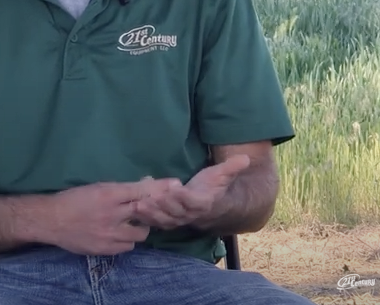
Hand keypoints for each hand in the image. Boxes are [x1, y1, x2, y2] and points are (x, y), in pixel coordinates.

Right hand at [43, 177, 179, 255]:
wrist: (51, 220)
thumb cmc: (73, 199)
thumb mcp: (96, 188)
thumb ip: (121, 189)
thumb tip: (147, 182)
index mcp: (108, 195)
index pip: (141, 191)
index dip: (160, 188)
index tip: (176, 185)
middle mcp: (112, 215)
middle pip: (146, 213)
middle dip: (151, 211)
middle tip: (149, 210)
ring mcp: (110, 234)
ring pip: (140, 234)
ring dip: (138, 228)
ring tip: (130, 224)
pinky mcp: (106, 249)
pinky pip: (127, 246)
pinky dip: (126, 240)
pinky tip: (119, 235)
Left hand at [132, 155, 249, 229]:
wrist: (214, 207)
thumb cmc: (214, 187)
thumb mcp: (223, 174)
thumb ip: (232, 167)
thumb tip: (246, 157)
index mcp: (204, 202)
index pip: (194, 202)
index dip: (185, 197)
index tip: (177, 189)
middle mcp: (191, 214)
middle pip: (176, 212)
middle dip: (163, 206)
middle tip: (149, 198)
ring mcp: (179, 219)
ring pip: (165, 219)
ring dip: (151, 214)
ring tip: (137, 206)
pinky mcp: (169, 220)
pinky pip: (157, 222)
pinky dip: (146, 218)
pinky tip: (134, 210)